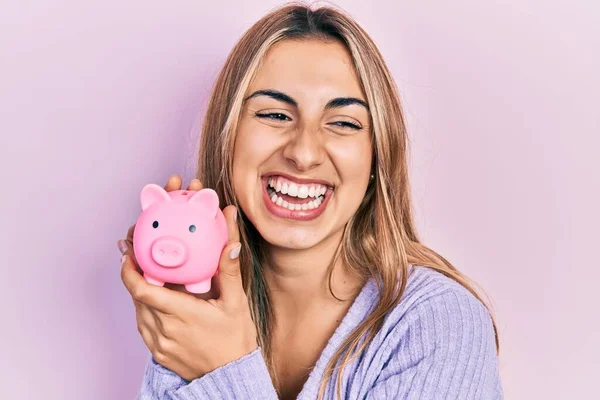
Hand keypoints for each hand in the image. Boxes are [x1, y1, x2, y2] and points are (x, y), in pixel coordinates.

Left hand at [118, 174, 257, 380]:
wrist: (232, 376)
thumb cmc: (236, 340)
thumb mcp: (236, 302)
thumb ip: (230, 271)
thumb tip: (232, 243)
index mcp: (181, 313)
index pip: (142, 290)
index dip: (129, 270)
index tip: (128, 253)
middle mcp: (165, 328)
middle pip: (137, 296)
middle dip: (133, 273)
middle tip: (135, 253)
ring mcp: (160, 343)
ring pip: (138, 311)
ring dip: (139, 292)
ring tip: (145, 274)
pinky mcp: (159, 353)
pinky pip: (144, 326)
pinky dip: (144, 310)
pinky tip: (155, 302)